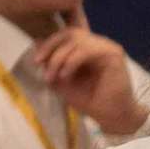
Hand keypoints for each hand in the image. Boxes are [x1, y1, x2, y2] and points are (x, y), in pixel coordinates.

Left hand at [32, 26, 148, 137]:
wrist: (111, 115)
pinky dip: (72, 61)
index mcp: (86, 48)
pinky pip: (87, 50)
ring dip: (59, 58)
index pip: (66, 35)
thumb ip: (50, 65)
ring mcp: (107, 47)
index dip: (49, 44)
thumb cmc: (89, 100)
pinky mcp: (114, 54)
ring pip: (77, 39)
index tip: (36, 61)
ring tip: (53, 77)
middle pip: (70, 33)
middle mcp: (98, 44)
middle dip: (51, 47)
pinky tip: (65, 75)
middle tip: (39, 63)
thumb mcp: (61, 82)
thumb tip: (36, 44)